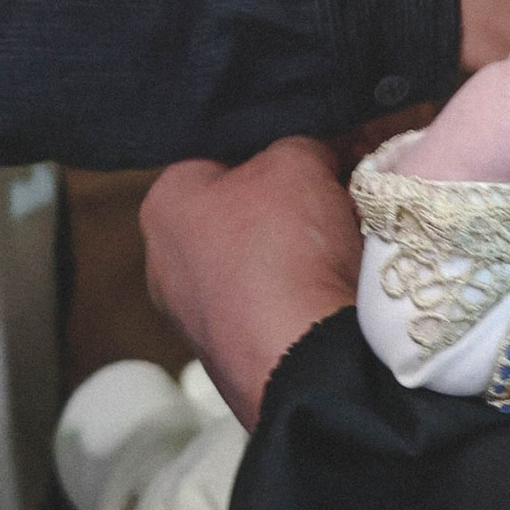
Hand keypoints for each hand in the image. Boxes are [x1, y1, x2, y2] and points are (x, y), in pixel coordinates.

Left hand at [141, 139, 361, 429]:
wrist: (305, 362)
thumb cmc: (282, 249)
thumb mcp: (298, 162)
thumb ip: (300, 147)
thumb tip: (316, 157)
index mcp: (163, 206)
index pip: (219, 159)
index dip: (274, 153)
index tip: (319, 160)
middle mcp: (165, 264)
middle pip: (242, 213)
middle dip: (289, 206)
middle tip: (338, 199)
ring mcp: (195, 320)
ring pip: (260, 264)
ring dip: (301, 254)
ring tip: (347, 246)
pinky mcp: (232, 358)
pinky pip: (272, 309)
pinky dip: (302, 299)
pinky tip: (338, 293)